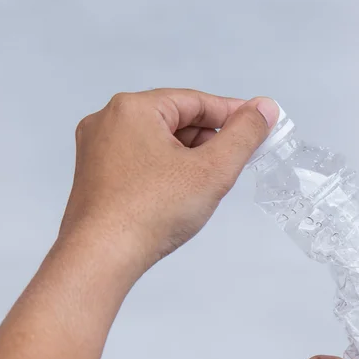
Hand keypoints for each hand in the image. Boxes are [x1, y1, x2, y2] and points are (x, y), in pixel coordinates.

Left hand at [61, 89, 278, 272]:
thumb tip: (264, 108)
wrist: (101, 257)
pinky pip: (139, 162)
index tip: (257, 127)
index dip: (231, 114)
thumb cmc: (153, 211)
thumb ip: (244, 135)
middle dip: (208, 140)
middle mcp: (108, 122)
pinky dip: (165, 170)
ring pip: (157, 142)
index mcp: (133, 108)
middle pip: (174, 120)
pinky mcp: (94, 177)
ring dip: (187, 157)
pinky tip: (179, 194)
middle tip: (234, 162)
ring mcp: (96, 150)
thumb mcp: (212, 170)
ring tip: (207, 183)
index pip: (195, 101)